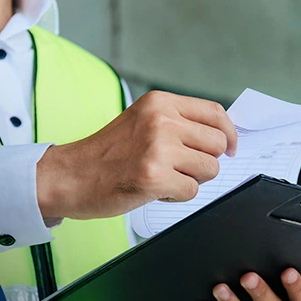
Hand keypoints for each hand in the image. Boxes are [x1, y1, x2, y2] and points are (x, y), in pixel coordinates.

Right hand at [36, 91, 237, 219]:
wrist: (69, 176)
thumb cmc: (106, 154)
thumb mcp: (141, 122)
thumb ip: (178, 123)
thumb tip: (222, 136)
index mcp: (160, 103)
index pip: (215, 113)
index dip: (229, 134)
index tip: (231, 148)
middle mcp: (161, 120)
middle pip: (217, 144)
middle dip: (205, 162)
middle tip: (181, 168)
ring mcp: (158, 148)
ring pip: (210, 169)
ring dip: (191, 180)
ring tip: (164, 178)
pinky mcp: (153, 177)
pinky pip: (192, 192)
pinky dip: (176, 197)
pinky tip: (154, 190)